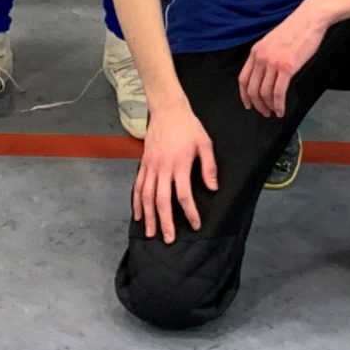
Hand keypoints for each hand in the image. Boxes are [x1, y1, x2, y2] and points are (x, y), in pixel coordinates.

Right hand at [133, 105, 217, 242]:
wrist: (167, 109)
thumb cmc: (188, 126)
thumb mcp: (205, 143)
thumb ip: (208, 167)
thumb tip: (212, 188)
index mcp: (179, 164)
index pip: (183, 194)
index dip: (189, 212)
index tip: (195, 225)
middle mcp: (163, 168)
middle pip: (162, 200)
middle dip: (165, 221)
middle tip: (168, 239)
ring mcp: (151, 166)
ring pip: (146, 196)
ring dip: (148, 216)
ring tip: (150, 233)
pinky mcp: (143, 163)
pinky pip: (137, 186)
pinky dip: (136, 202)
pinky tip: (138, 215)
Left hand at [238, 6, 323, 117]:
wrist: (309, 19)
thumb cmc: (295, 29)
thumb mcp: (272, 41)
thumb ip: (265, 55)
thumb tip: (265, 74)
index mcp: (256, 51)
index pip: (243, 78)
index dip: (244, 95)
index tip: (248, 105)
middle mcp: (261, 57)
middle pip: (252, 89)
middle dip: (257, 105)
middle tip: (264, 113)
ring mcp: (273, 62)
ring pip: (265, 93)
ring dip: (269, 107)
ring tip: (274, 112)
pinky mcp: (287, 67)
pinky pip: (278, 92)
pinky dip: (279, 105)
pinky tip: (282, 110)